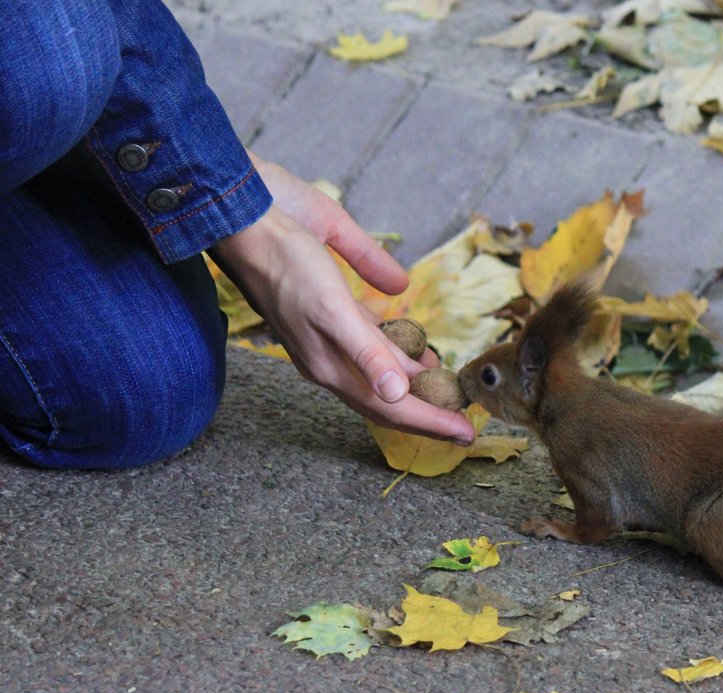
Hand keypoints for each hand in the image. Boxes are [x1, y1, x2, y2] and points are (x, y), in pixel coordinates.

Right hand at [210, 157, 474, 444]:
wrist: (241, 214)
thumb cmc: (285, 261)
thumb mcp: (331, 308)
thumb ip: (366, 351)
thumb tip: (397, 394)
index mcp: (329, 364)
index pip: (390, 407)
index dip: (430, 422)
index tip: (468, 434)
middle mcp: (331, 354)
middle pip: (389, 395)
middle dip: (429, 410)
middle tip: (468, 420)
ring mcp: (332, 330)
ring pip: (383, 368)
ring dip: (416, 380)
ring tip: (449, 386)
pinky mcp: (335, 302)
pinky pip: (374, 336)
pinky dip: (399, 345)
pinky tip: (418, 341)